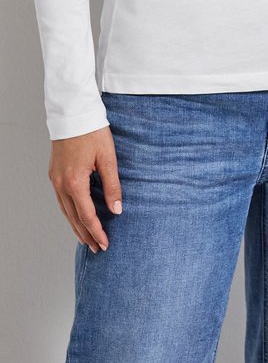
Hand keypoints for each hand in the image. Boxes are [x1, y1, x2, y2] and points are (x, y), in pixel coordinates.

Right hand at [49, 126, 122, 252]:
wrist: (73, 113)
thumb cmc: (92, 132)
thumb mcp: (108, 158)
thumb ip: (112, 185)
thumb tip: (117, 209)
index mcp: (75, 182)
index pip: (86, 215)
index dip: (97, 231)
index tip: (105, 244)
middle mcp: (61, 184)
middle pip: (73, 217)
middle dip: (86, 234)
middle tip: (96, 248)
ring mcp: (55, 179)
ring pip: (65, 210)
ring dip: (76, 226)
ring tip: (86, 239)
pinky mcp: (55, 173)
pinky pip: (61, 200)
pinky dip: (70, 212)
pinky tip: (76, 216)